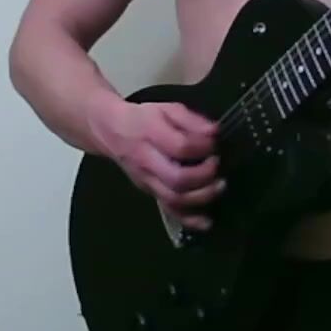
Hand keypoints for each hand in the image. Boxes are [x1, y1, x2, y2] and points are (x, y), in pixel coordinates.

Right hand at [88, 98, 224, 228]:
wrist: (111, 132)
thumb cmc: (142, 119)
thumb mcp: (166, 109)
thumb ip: (191, 120)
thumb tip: (214, 133)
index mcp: (150, 134)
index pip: (180, 146)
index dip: (203, 147)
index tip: (214, 142)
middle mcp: (147, 161)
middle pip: (177, 179)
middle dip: (204, 176)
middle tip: (217, 165)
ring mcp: (147, 181)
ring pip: (174, 199)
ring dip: (202, 197)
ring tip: (219, 186)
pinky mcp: (149, 192)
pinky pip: (169, 210)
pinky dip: (189, 219)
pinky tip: (207, 221)